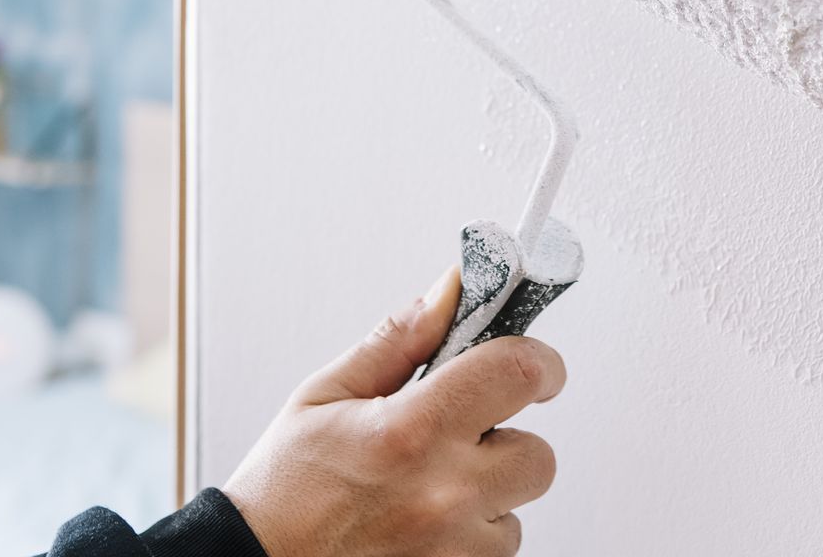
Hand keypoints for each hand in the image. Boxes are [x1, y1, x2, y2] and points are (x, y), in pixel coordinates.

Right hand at [223, 267, 565, 556]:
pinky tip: (426, 521)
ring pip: (518, 504)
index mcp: (409, 432)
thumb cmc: (283, 490)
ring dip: (490, 489)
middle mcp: (441, 495)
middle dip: (508, 436)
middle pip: (538, 452)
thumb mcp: (324, 396)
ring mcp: (451, 548)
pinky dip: (473, 532)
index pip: (518, 373)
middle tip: (462, 434)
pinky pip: (497, 546)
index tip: (535, 366)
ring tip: (429, 484)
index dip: (539, 361)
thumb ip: (398, 341)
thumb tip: (450, 292)